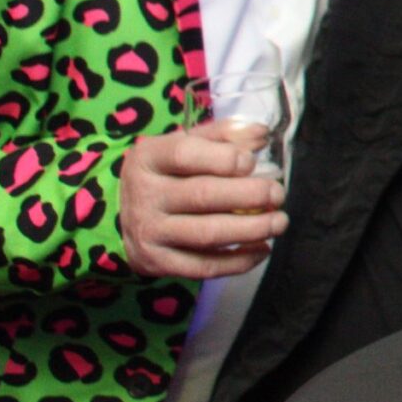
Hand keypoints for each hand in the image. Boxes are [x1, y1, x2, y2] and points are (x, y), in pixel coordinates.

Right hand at [119, 118, 287, 279]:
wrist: (122, 214)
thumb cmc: (168, 173)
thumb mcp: (185, 144)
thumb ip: (224, 135)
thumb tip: (261, 135)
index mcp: (148, 158)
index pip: (185, 154)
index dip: (225, 158)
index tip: (252, 162)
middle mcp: (144, 195)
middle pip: (202, 195)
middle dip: (250, 195)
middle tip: (278, 194)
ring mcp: (148, 232)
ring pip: (207, 234)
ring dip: (251, 229)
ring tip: (279, 222)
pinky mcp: (157, 262)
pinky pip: (203, 266)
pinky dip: (238, 262)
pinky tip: (262, 249)